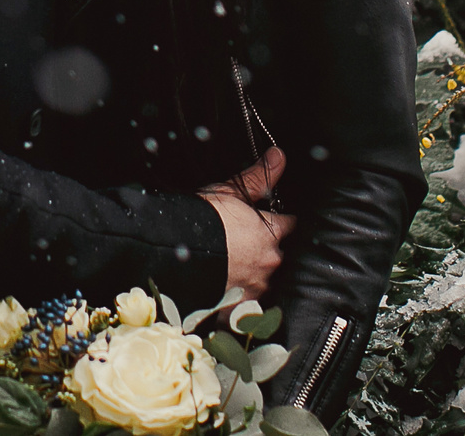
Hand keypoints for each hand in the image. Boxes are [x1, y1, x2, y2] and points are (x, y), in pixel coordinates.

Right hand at [201, 147, 291, 298]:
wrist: (174, 251)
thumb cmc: (204, 219)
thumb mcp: (230, 192)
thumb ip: (258, 177)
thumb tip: (280, 155)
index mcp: (271, 234)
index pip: (290, 225)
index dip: (281, 220)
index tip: (274, 219)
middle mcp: (268, 263)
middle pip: (277, 256)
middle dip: (266, 251)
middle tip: (246, 245)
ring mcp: (254, 288)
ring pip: (262, 281)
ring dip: (252, 275)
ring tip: (233, 269)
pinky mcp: (237, 309)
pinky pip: (244, 306)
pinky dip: (237, 300)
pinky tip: (225, 293)